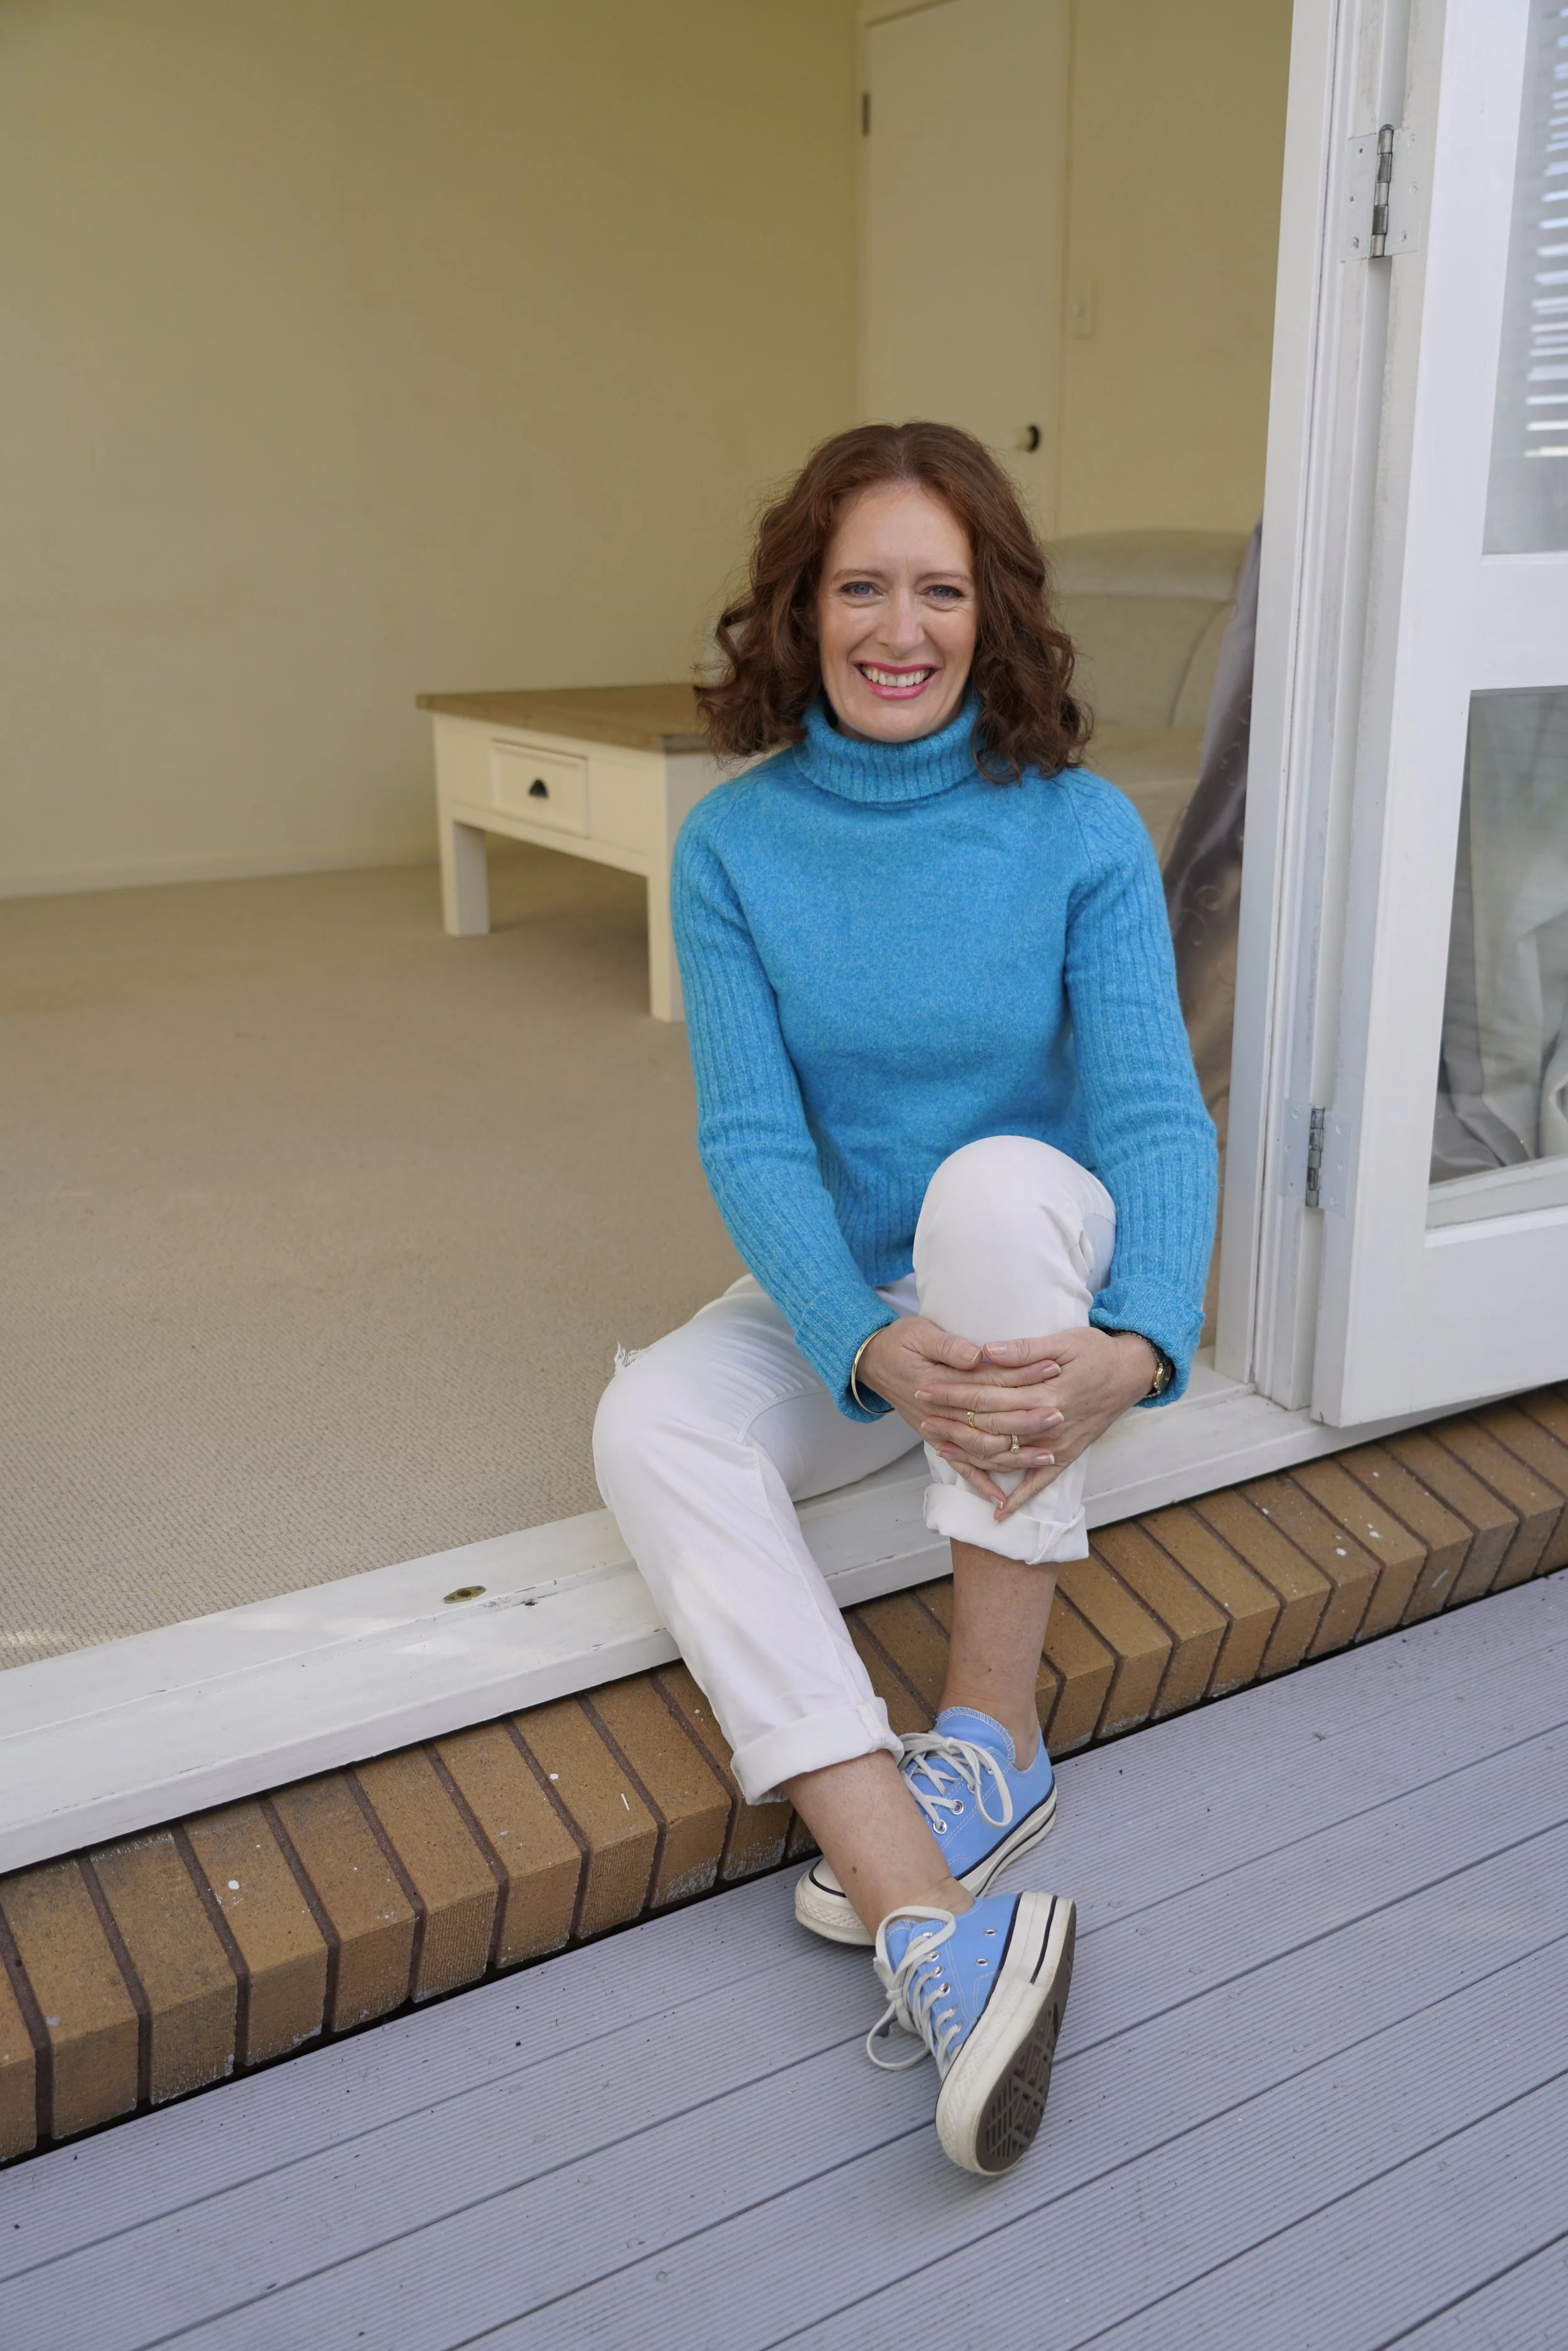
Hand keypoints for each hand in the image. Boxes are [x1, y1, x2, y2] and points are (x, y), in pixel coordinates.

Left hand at [865, 1321, 1156, 1524]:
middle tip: (921, 1417)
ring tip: (939, 1449)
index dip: (954, 1393)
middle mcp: (1049, 1422)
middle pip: (991, 1426)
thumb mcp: (1063, 1339)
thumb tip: (985, 1352)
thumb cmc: (1095, 1351)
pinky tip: (998, 1512)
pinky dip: (1019, 1499)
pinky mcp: (1068, 1455)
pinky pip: (1041, 1482)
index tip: (925, 1389)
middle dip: (953, 1423)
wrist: (1131, 1373)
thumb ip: (1023, 1349)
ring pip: (1007, 1456)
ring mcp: (1058, 1444)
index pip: (988, 1395)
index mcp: (1045, 1391)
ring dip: (972, 1456)